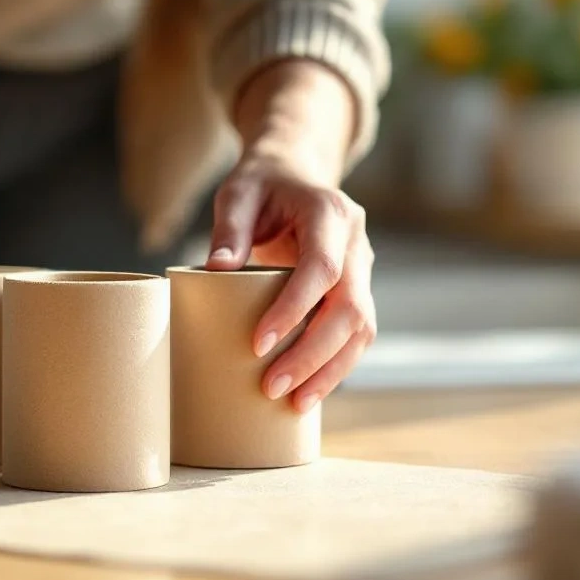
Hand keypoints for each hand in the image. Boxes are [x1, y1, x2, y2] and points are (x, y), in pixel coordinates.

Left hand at [207, 61, 375, 412]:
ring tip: (294, 403)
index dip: (295, 309)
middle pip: (349, 307)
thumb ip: (229, 229)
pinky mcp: (358, 291)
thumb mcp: (237, 193)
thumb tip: (215, 271)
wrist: (294, 175)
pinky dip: (337, 367)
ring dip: (330, 370)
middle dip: (313, 353)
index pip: (322, 268)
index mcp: (330, 213)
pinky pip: (357, 335)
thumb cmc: (261, 186)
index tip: (259, 344)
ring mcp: (364, 269)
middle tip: (272, 387)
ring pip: (361, 329)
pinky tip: (310, 393)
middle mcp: (357, 243)